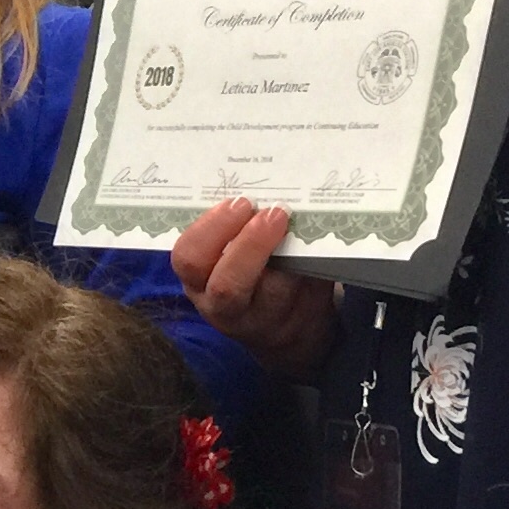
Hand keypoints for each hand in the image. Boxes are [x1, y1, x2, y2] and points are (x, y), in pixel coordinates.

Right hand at [170, 198, 337, 377]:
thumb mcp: (226, 259)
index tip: (238, 203)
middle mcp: (224, 307)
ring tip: (299, 223)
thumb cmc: (253, 277)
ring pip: (275, 291)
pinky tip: (321, 239)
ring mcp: (266, 319)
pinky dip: (319, 261)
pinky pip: (312, 291)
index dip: (210, 229)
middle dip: (248, 245)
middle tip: (272, 213)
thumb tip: (257, 181)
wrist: (289, 327)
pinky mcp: (302, 323)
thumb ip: (232, 229)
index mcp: (198, 281)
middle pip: (226, 286)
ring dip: (294, 255)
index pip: (188, 259)